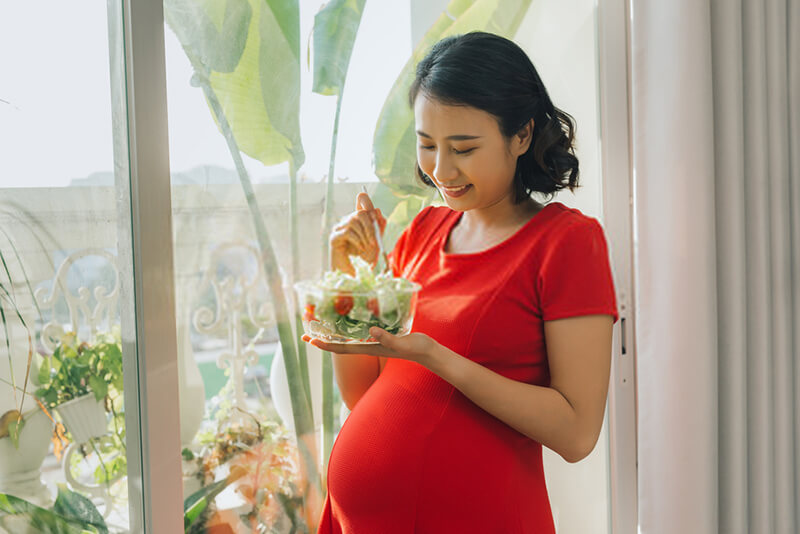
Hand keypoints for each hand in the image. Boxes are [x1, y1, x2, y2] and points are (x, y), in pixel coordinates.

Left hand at [302, 328, 439, 367]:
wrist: (427, 352)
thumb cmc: (415, 348)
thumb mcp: (401, 343)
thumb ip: (387, 338)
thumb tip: (371, 331)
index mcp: (369, 347)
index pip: (341, 347)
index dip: (325, 345)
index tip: (310, 340)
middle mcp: (367, 345)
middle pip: (339, 343)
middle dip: (322, 338)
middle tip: (306, 331)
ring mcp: (373, 341)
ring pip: (347, 338)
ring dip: (333, 332)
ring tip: (320, 324)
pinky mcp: (380, 336)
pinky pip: (359, 332)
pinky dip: (349, 327)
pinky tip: (347, 320)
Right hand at [329, 192, 385, 274]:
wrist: (353, 271)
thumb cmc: (364, 255)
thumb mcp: (375, 239)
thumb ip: (378, 226)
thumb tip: (377, 211)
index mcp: (358, 220)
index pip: (361, 202)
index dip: (365, 201)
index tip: (372, 210)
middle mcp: (347, 221)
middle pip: (359, 213)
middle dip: (370, 226)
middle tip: (375, 241)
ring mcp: (339, 228)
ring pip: (354, 222)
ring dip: (365, 236)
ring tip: (367, 247)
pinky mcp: (334, 237)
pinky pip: (348, 232)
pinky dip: (358, 241)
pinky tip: (360, 248)